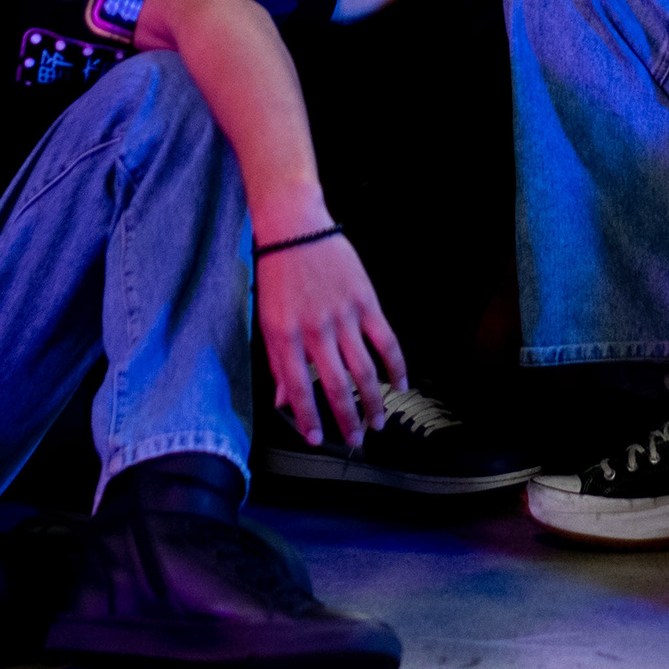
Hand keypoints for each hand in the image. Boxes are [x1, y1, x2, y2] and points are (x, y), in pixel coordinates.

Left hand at [258, 227, 406, 449]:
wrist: (294, 228)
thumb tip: (284, 400)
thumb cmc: (276, 274)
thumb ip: (277, 362)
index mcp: (285, 337)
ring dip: (374, 402)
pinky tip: (401, 385)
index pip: (298, 390)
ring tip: (379, 421)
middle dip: (348, 420)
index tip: (317, 440)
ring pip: (364, 371)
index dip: (308, 419)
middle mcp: (315, 331)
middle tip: (357, 440)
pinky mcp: (365, 301)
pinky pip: (385, 341)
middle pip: (336, 387)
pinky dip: (396, 366)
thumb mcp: (267, 320)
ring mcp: (343, 316)